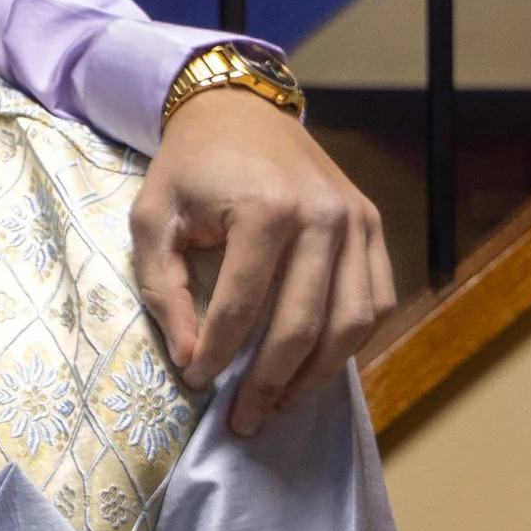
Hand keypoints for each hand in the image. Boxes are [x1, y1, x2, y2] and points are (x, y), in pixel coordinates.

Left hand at [132, 88, 392, 436]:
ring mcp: (356, 220)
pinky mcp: (372, 224)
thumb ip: (164, 289)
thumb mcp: (153, 219)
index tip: (196, 382)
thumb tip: (191, 356)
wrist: (239, 109)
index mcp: (265, 208)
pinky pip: (377, 299)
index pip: (241, 306)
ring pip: (352, 322)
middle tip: (243, 421)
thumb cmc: (190, 166)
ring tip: (281, 403)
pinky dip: (352, 340)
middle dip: (269, 383)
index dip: (216, 355)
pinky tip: (317, 364)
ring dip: (317, 374)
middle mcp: (323, 215)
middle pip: (302, 325)